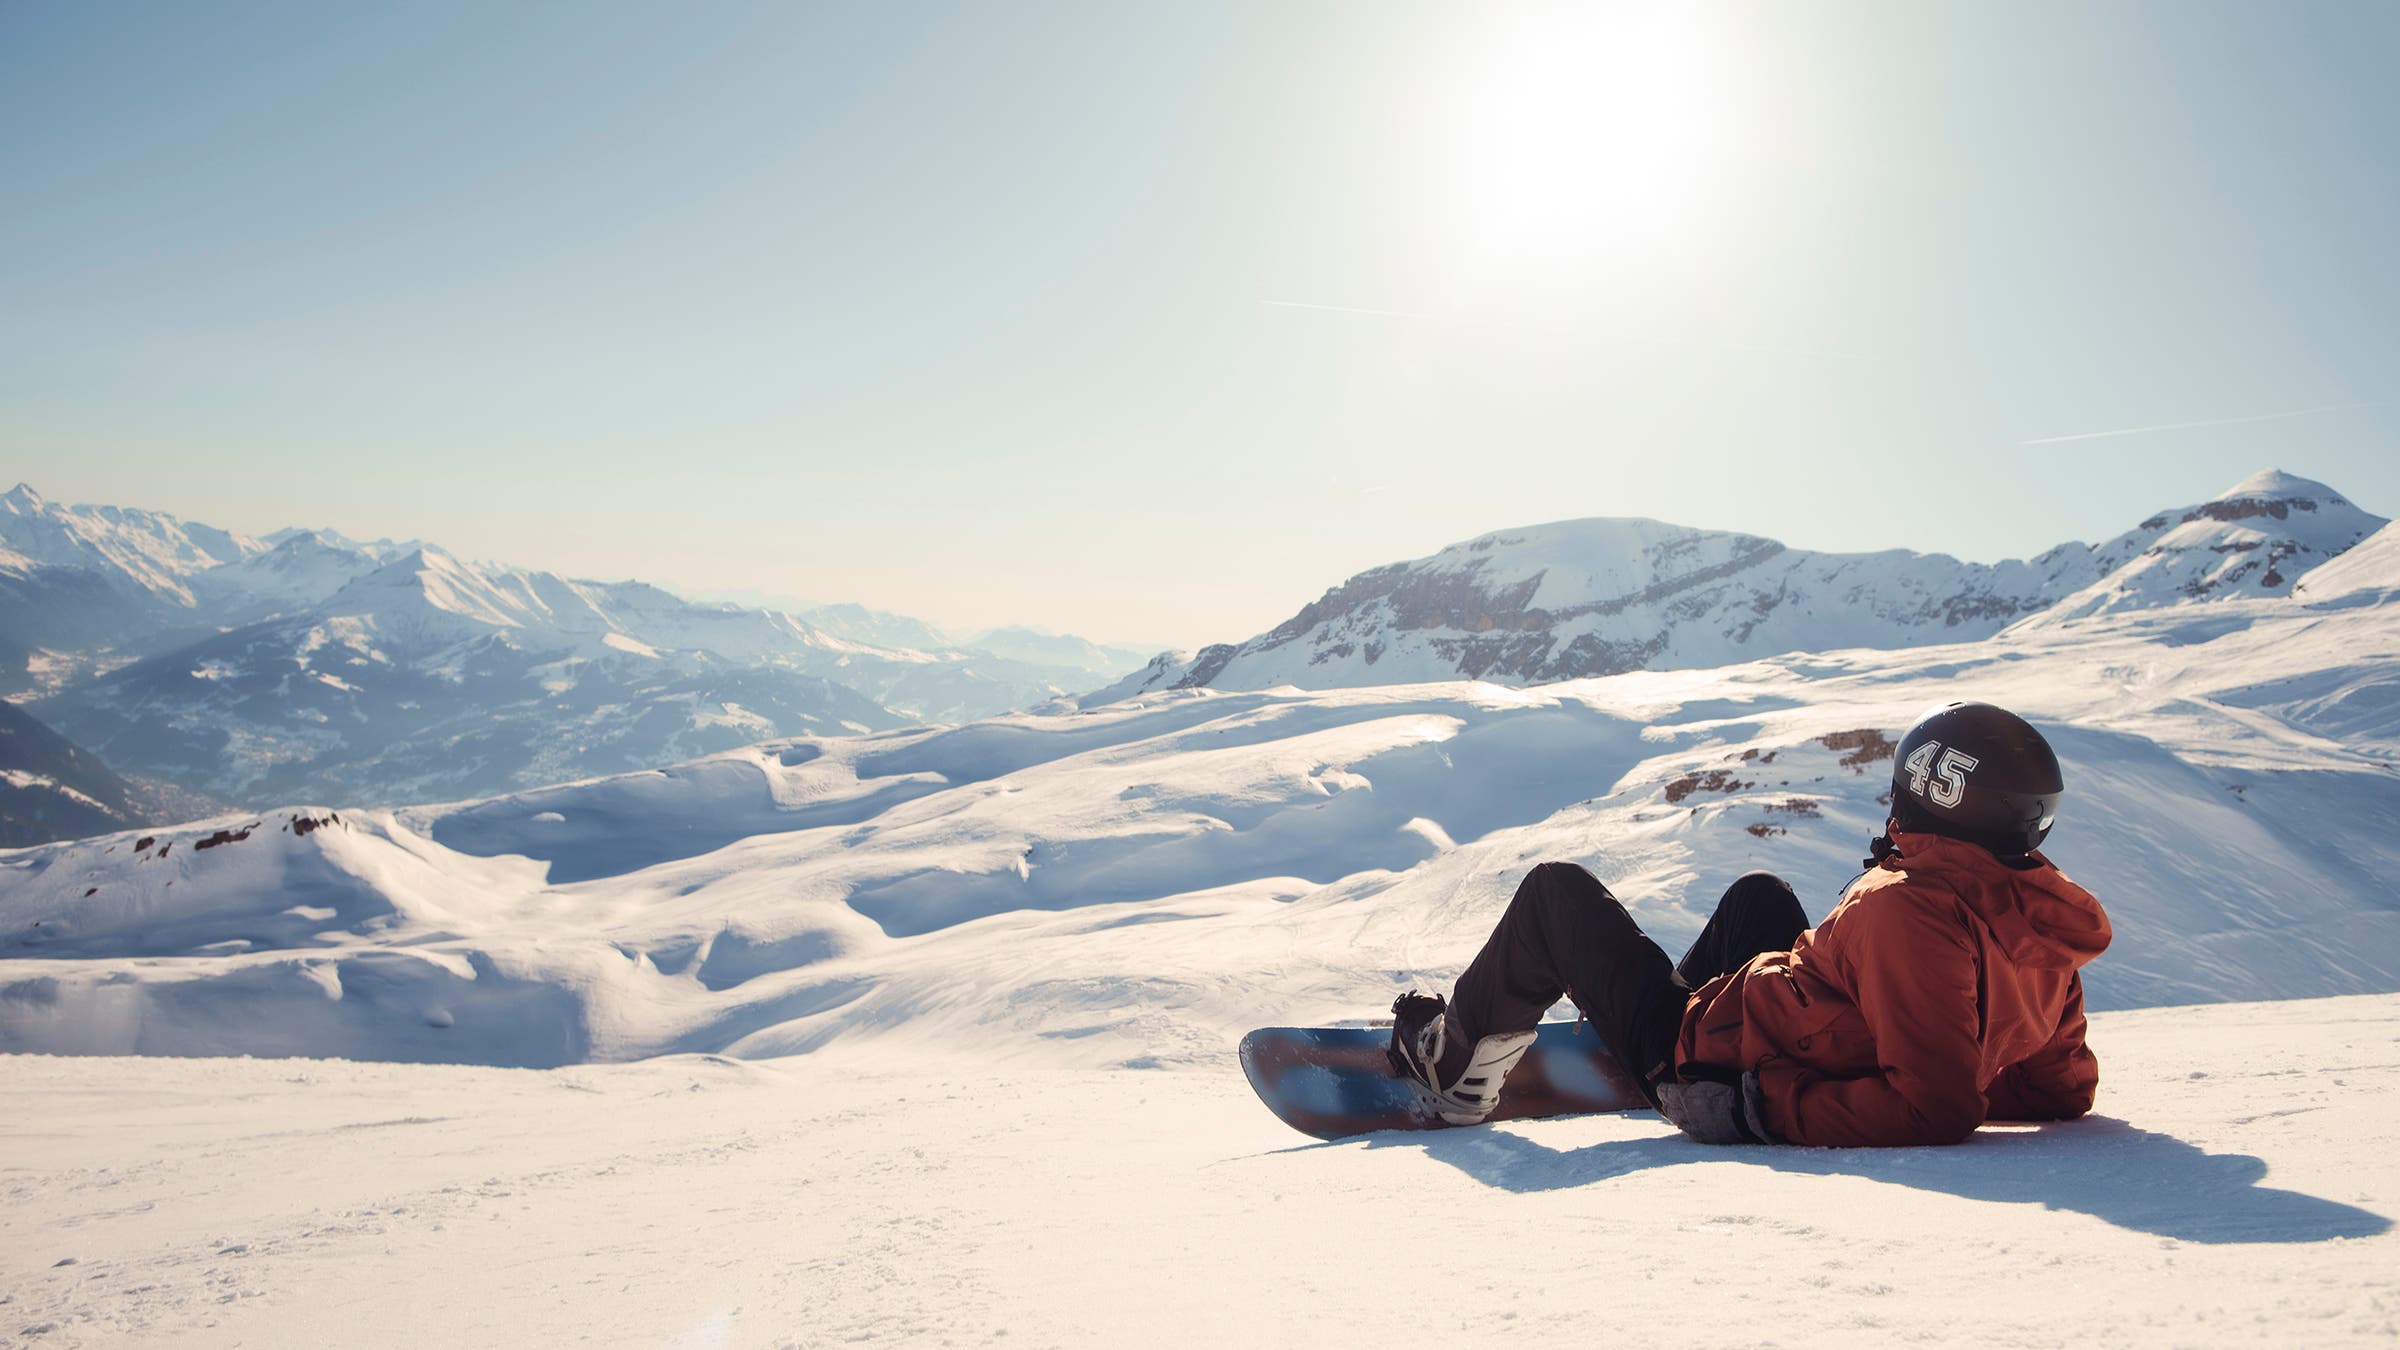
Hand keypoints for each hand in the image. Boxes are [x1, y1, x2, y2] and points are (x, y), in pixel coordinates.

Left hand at [1654, 1071, 1777, 1144]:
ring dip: (1673, 1113)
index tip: (1662, 1086)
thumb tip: (1683, 1071)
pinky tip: (1685, 1123)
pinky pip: (1686, 1130)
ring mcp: (1692, 1125)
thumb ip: (1695, 1075)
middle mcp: (1685, 1112)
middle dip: (1666, 1101)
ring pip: (1675, 1119)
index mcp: (1686, 1096)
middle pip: (1668, 1107)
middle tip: (1666, 1097)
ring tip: (1673, 1110)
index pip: (1666, 1092)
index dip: (1663, 1089)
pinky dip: (1684, 1124)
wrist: (1746, 1116)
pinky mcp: (1701, 1136)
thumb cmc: (1731, 1093)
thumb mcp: (1712, 1076)